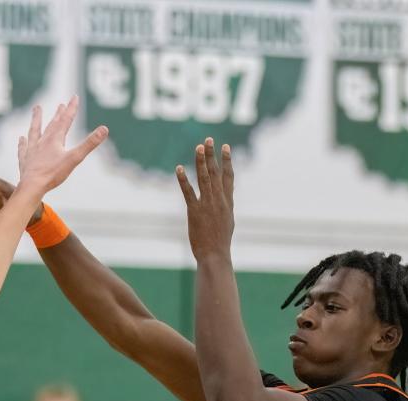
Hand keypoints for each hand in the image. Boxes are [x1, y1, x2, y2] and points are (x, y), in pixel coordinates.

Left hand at [17, 96, 107, 193]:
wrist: (32, 185)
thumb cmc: (53, 173)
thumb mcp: (74, 158)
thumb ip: (89, 144)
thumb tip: (105, 129)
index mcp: (55, 139)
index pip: (65, 120)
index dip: (71, 108)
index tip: (74, 97)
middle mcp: (43, 142)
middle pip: (52, 125)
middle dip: (58, 115)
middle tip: (61, 105)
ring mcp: (32, 150)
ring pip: (34, 131)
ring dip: (36, 120)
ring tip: (37, 109)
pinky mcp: (25, 160)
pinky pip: (24, 149)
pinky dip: (23, 143)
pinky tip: (21, 138)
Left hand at [176, 137, 234, 260]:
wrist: (216, 254)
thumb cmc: (220, 241)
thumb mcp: (227, 221)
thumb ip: (225, 207)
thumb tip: (224, 200)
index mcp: (228, 202)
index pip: (228, 176)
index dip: (227, 161)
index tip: (226, 147)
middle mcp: (219, 200)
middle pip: (216, 172)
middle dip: (212, 155)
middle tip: (208, 139)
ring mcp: (207, 204)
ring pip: (204, 178)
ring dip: (201, 161)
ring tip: (199, 147)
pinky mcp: (195, 211)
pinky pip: (188, 192)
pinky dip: (183, 180)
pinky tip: (179, 169)